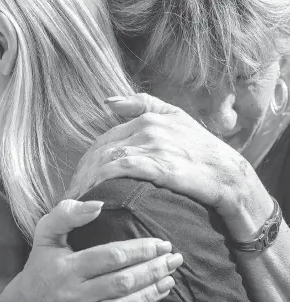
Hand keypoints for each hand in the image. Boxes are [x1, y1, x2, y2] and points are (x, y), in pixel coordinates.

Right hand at [0, 199, 181, 301]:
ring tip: (171, 275)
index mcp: (68, 267)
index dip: (139, 250)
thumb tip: (98, 206)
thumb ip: (67, 214)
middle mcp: (77, 293)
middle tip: (174, 257)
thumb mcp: (45, 233)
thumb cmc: (39, 263)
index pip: (111, 257)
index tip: (160, 242)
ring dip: (152, 290)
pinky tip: (157, 294)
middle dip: (152, 268)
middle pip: (123, 281)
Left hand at [70, 93, 272, 240]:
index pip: (104, 140)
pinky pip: (121, 169)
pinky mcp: (161, 164)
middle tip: (72, 194)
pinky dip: (103, 181)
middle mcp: (147, 128)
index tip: (79, 180)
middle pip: (101, 150)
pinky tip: (94, 196)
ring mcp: (154, 145)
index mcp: (147, 118)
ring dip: (87, 180)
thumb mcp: (176, 117)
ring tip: (78, 200)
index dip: (87, 161)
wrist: (229, 174)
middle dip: (82, 174)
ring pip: (107, 159)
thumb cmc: (201, 149)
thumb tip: (107, 101)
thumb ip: (143, 103)